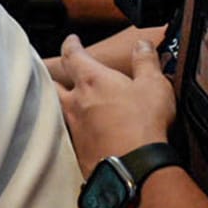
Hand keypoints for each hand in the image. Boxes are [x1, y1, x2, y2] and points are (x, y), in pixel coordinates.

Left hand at [55, 33, 175, 174]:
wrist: (133, 168)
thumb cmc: (143, 122)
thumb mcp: (154, 84)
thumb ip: (146, 61)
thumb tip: (142, 44)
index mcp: (93, 81)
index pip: (74, 56)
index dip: (71, 45)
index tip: (71, 39)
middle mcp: (76, 103)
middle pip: (54, 85)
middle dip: (55, 76)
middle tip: (58, 72)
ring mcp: (75, 129)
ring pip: (60, 110)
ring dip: (62, 103)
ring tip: (69, 101)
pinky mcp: (78, 151)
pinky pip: (71, 133)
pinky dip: (75, 128)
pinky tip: (83, 130)